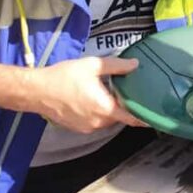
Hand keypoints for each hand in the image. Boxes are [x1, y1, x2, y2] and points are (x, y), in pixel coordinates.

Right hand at [31, 57, 145, 133]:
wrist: (35, 90)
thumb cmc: (64, 77)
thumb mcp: (93, 65)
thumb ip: (117, 66)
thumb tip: (135, 65)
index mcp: (105, 108)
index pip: (132, 118)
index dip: (145, 118)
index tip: (156, 117)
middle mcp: (99, 122)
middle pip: (120, 116)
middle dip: (124, 106)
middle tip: (127, 92)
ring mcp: (87, 127)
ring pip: (107, 118)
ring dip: (110, 108)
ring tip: (108, 92)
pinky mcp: (78, 127)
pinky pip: (95, 121)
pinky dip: (98, 112)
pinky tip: (93, 98)